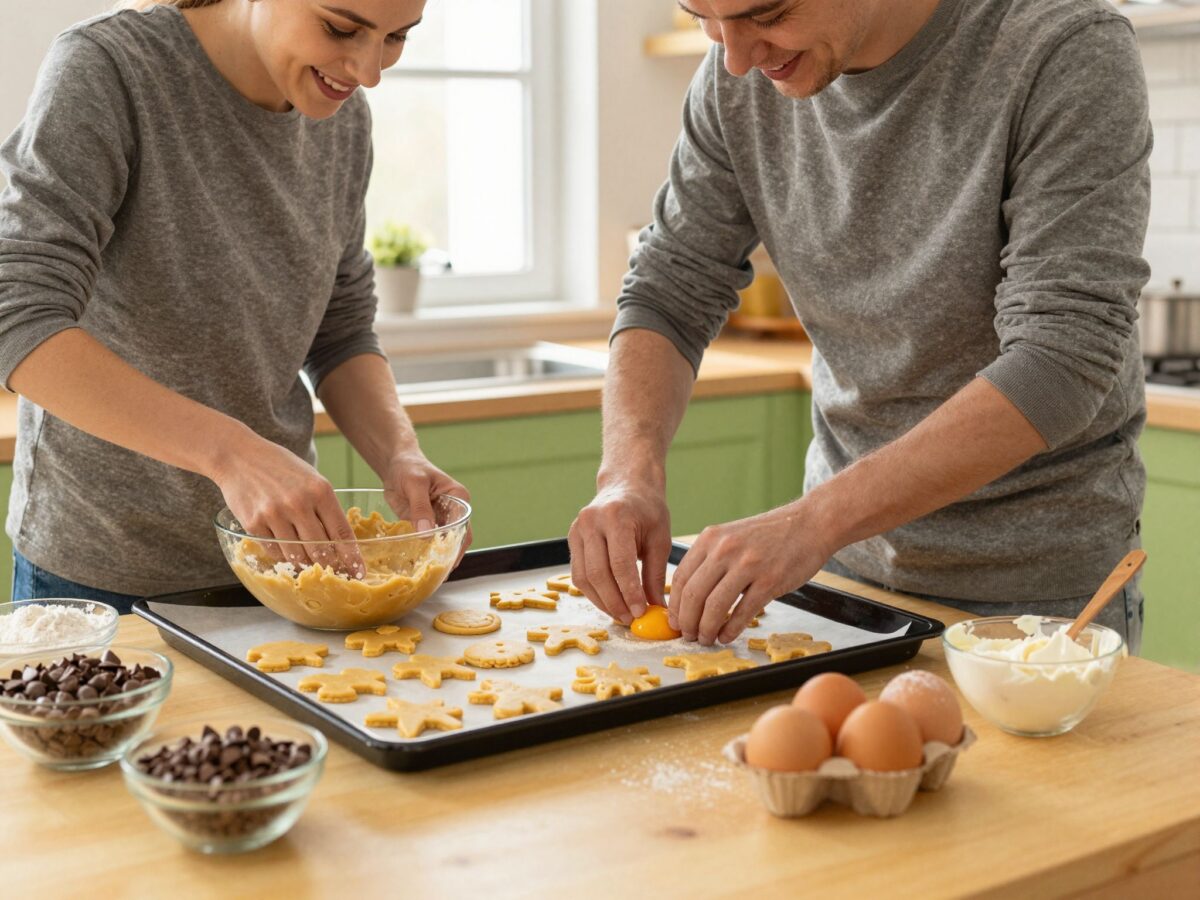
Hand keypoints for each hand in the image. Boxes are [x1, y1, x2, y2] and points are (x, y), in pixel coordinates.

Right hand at [211, 433, 364, 577]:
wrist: (239, 456)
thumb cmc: (280, 467)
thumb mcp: (311, 478)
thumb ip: (324, 506)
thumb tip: (338, 540)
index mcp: (320, 490)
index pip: (341, 533)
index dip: (352, 557)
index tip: (358, 572)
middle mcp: (299, 503)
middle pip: (321, 550)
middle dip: (330, 567)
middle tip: (333, 574)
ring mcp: (275, 514)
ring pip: (297, 555)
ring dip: (305, 564)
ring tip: (309, 566)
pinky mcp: (253, 523)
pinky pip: (274, 551)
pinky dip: (282, 555)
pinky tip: (285, 551)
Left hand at [382, 451, 471, 565]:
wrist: (395, 465)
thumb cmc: (409, 467)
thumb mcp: (415, 484)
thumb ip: (420, 507)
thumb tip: (426, 534)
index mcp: (459, 499)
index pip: (463, 527)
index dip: (457, 546)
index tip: (446, 562)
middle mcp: (454, 512)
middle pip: (457, 539)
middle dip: (448, 557)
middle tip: (436, 575)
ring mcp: (440, 521)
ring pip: (443, 544)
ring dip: (436, 558)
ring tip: (427, 575)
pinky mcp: (426, 526)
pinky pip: (427, 543)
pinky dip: (424, 553)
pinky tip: (416, 564)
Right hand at [568, 479, 671, 625]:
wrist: (626, 486)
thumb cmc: (647, 511)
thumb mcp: (660, 538)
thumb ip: (656, 574)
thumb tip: (656, 608)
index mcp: (616, 517)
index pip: (620, 563)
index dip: (629, 592)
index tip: (640, 612)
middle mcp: (591, 522)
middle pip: (598, 573)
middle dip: (614, 601)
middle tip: (630, 619)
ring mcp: (577, 530)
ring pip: (584, 577)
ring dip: (602, 601)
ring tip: (621, 614)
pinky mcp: (572, 539)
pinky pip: (579, 574)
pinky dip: (593, 592)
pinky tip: (609, 602)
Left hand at [669, 500, 834, 644]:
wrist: (809, 524)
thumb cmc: (770, 535)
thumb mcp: (731, 536)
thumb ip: (710, 560)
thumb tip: (689, 596)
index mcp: (711, 538)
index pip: (682, 578)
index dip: (675, 606)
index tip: (675, 621)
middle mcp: (725, 549)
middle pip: (694, 595)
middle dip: (687, 622)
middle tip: (688, 635)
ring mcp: (748, 565)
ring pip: (714, 606)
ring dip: (706, 629)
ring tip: (706, 638)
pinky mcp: (770, 580)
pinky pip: (743, 612)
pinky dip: (731, 630)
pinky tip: (727, 636)